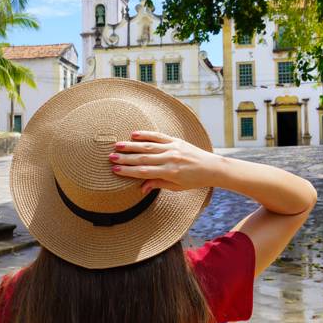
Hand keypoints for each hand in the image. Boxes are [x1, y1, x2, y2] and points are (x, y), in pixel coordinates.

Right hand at [109, 131, 225, 192]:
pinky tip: (134, 134)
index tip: (115, 170)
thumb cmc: (194, 180)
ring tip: (117, 145)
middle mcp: (170, 159)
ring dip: (131, 145)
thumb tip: (141, 188)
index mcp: (169, 172)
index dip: (128, 171)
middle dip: (125, 158)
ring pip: (148, 146)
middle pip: (143, 158)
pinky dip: (146, 134)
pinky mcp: (176, 140)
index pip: (144, 171)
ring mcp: (173, 148)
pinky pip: (159, 136)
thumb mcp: (176, 187)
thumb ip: (158, 184)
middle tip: (111, 157)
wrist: (212, 167)